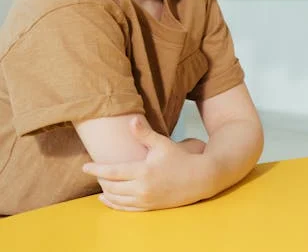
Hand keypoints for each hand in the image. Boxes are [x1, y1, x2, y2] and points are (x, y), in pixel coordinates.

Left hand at [82, 116, 212, 211]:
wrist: (200, 178)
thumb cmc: (181, 159)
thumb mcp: (163, 144)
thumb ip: (145, 134)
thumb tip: (131, 121)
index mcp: (143, 171)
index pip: (112, 172)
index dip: (96, 170)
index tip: (85, 167)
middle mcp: (142, 188)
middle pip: (111, 187)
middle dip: (100, 180)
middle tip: (94, 172)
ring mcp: (145, 199)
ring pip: (116, 199)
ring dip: (105, 192)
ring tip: (100, 184)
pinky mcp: (150, 207)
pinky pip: (125, 208)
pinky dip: (113, 204)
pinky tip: (107, 199)